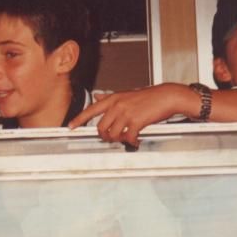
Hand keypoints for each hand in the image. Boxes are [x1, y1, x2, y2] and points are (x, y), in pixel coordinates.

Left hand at [68, 85, 188, 147]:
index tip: (70, 126)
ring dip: (118, 140)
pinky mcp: (136, 121)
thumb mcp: (126, 94)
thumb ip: (110, 97)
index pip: (91, 110)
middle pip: (100, 128)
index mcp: (113, 98)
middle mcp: (117, 105)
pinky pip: (128, 137)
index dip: (79, 119)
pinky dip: (131, 142)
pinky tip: (136, 141)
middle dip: (105, 137)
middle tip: (112, 138)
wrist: (166, 96)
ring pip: (112, 135)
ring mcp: (126, 113)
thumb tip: (97, 97)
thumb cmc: (148, 97)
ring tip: (126, 139)